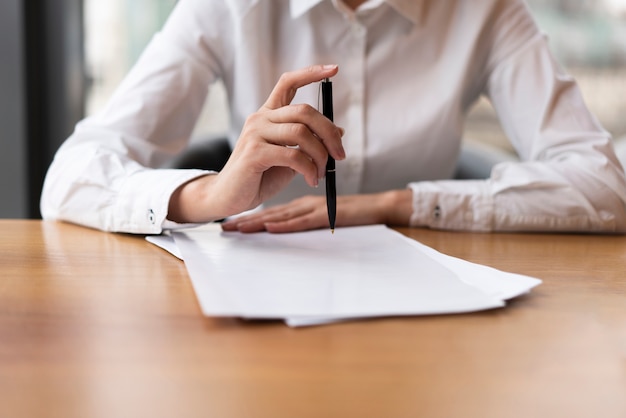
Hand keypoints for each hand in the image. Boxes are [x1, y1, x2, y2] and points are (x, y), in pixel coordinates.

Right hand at [168, 65, 345, 223]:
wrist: (230, 197)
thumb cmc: (260, 177)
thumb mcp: (290, 158)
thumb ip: (310, 143)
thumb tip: (340, 132)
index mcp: (268, 115)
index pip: (288, 83)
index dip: (310, 73)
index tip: (333, 69)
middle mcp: (260, 119)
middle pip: (304, 111)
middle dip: (329, 133)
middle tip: (340, 155)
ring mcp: (255, 134)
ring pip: (301, 133)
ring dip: (320, 155)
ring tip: (321, 173)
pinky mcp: (254, 153)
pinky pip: (293, 156)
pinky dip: (309, 169)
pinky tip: (311, 180)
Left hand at [221, 190, 412, 232]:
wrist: (379, 207)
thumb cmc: (354, 210)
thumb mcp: (327, 210)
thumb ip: (309, 212)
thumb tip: (287, 221)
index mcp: (303, 202)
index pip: (273, 208)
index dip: (251, 214)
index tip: (232, 222)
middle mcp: (305, 204)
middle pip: (272, 212)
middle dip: (247, 219)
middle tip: (226, 227)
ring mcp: (315, 209)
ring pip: (282, 214)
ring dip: (260, 222)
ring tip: (239, 228)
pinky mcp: (327, 215)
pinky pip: (303, 220)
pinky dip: (286, 223)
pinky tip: (271, 226)